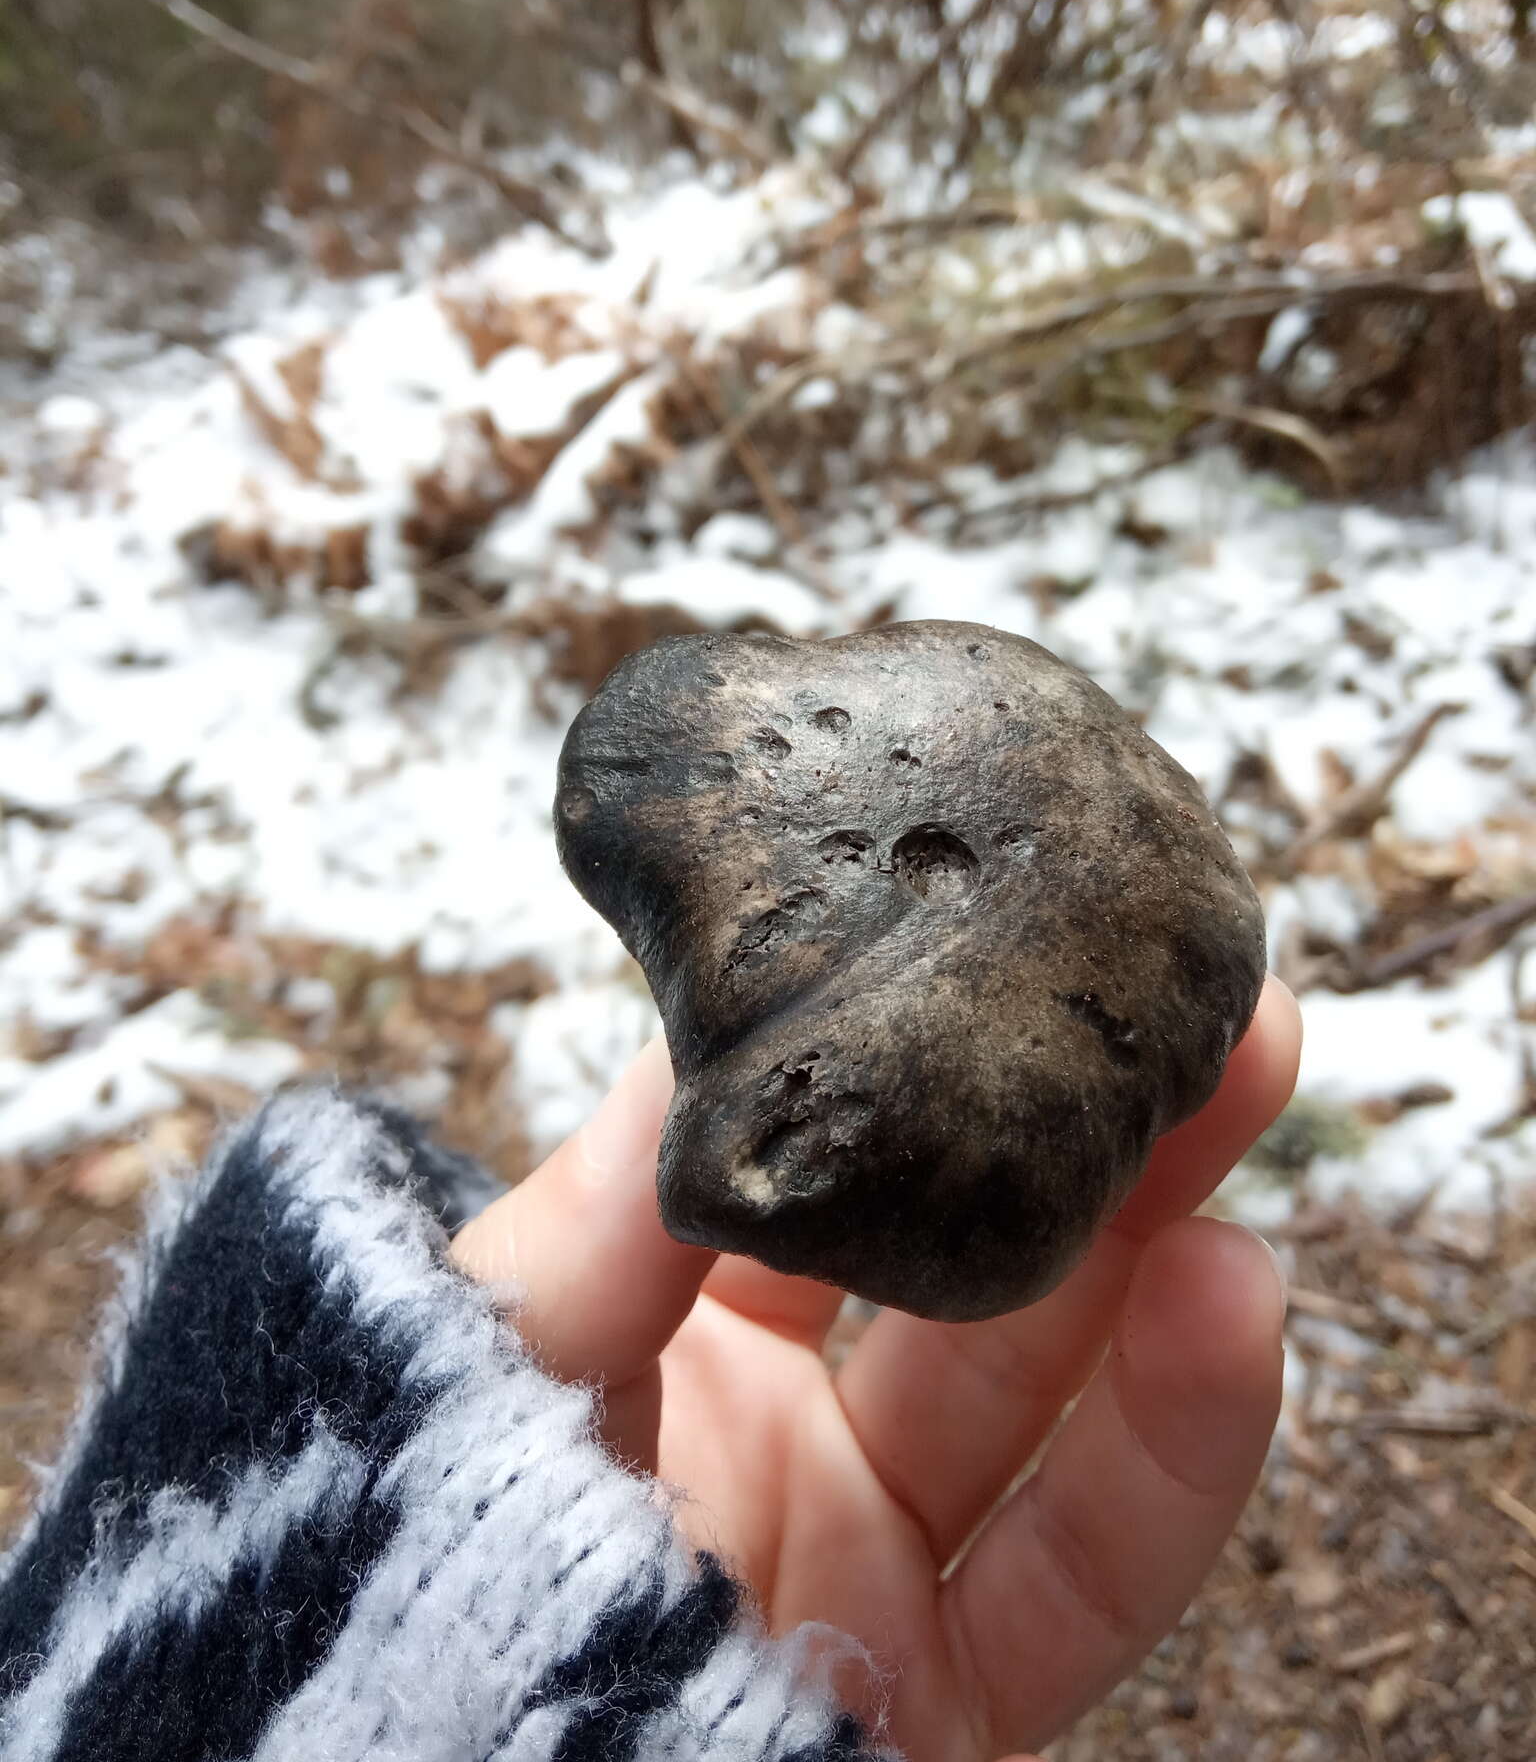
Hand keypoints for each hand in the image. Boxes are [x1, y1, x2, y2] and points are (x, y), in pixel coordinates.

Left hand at [453, 977, 1299, 1760]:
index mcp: (669, 1330)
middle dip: (1082, 1122)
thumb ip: (586, 1231)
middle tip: (1181, 990)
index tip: (1006, 938)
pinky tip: (1233, 1300)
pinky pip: (1084, 1574)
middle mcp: (785, 1432)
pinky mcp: (943, 1690)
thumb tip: (693, 1039)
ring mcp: (872, 1556)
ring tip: (1239, 1085)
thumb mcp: (483, 1372)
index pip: (824, 1166)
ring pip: (1054, 1389)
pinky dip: (1175, 1447)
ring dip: (1161, 1245)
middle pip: (971, 1257)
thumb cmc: (422, 1564)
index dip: (920, 1057)